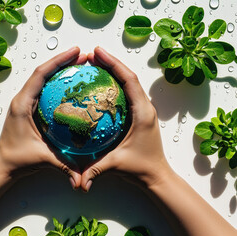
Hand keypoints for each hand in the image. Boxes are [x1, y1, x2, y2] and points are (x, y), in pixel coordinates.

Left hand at [0, 47, 86, 188]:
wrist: (3, 164)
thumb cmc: (16, 158)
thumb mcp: (42, 159)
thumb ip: (63, 166)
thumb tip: (80, 179)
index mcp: (22, 104)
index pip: (41, 75)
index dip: (59, 61)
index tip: (75, 52)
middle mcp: (23, 99)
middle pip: (43, 72)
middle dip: (63, 61)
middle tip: (83, 56)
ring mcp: (25, 102)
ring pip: (43, 78)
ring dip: (60, 69)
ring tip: (79, 64)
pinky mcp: (29, 107)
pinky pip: (44, 88)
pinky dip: (57, 82)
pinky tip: (71, 84)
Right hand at [81, 47, 172, 191]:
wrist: (156, 175)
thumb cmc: (142, 167)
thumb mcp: (117, 164)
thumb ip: (96, 169)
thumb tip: (79, 181)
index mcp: (143, 113)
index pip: (129, 80)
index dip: (114, 64)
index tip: (98, 52)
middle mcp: (145, 108)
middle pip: (129, 76)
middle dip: (112, 62)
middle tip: (92, 54)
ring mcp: (143, 110)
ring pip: (129, 83)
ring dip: (114, 70)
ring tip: (96, 63)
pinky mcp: (139, 114)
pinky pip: (127, 92)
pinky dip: (116, 83)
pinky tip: (101, 84)